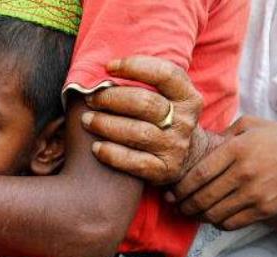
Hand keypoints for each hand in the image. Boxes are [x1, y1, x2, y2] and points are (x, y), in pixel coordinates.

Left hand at [79, 55, 206, 184]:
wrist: (188, 158)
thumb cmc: (164, 120)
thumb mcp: (167, 98)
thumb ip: (147, 83)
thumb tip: (106, 70)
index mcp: (188, 97)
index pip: (164, 74)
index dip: (135, 66)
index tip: (109, 67)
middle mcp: (185, 122)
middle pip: (145, 103)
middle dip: (112, 98)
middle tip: (91, 98)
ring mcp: (176, 147)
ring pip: (138, 132)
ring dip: (106, 125)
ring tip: (87, 120)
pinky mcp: (165, 170)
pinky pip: (134, 162)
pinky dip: (112, 153)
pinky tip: (96, 147)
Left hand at [168, 116, 276, 229]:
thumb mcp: (254, 125)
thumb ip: (226, 132)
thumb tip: (204, 145)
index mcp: (237, 148)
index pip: (199, 173)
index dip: (181, 187)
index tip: (172, 191)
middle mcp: (244, 172)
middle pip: (202, 197)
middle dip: (184, 205)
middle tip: (177, 206)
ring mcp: (254, 193)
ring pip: (214, 213)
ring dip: (198, 216)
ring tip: (192, 213)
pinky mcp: (264, 210)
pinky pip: (231, 223)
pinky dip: (218, 223)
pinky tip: (214, 218)